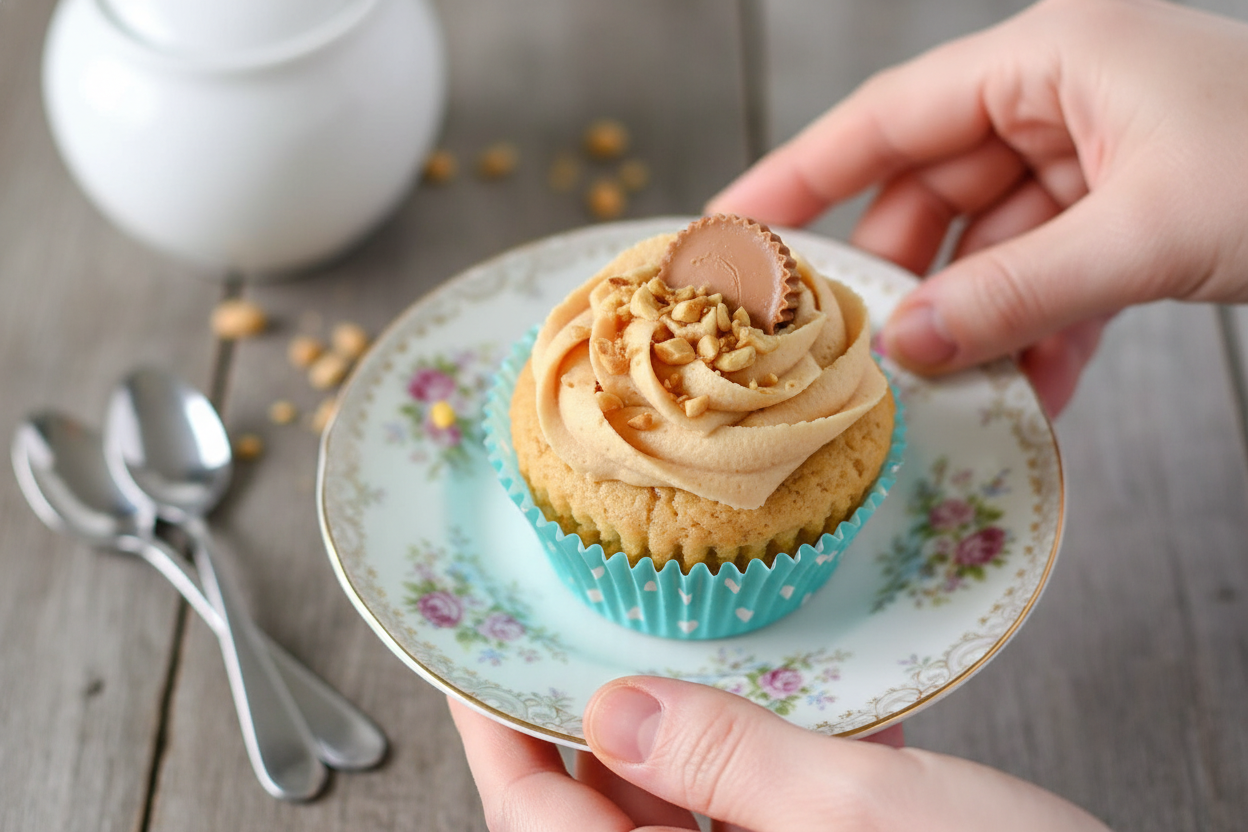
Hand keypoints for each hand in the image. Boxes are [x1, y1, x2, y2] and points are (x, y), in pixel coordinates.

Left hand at [450, 677, 1108, 830]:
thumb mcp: (861, 818)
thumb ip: (729, 763)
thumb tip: (614, 712)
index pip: (539, 829)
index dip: (498, 741)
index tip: (476, 664)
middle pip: (608, 818)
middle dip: (597, 721)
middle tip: (589, 628)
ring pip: (690, 812)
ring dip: (693, 731)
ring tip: (689, 646)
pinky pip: (768, 819)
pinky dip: (773, 760)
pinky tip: (802, 701)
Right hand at [708, 0, 1247, 415]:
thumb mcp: (1143, 234)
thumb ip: (1012, 294)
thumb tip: (902, 347)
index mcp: (1050, 57)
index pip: (887, 118)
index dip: (800, 177)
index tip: (731, 232)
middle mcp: (1060, 96)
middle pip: (933, 191)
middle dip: (901, 279)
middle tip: (849, 353)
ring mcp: (1096, 154)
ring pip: (993, 245)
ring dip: (975, 322)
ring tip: (950, 393)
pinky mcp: (1131, 209)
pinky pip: (1052, 273)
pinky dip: (1039, 332)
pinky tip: (1033, 393)